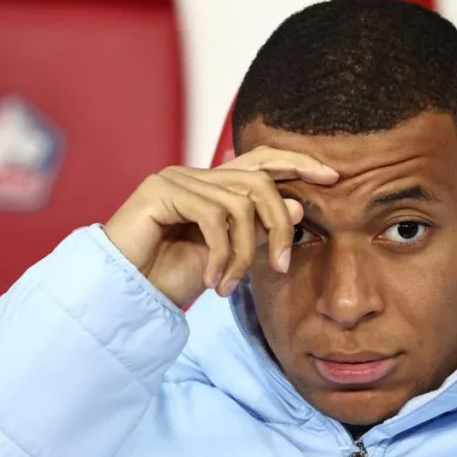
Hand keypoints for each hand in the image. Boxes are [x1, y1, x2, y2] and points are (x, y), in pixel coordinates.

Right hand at [104, 147, 338, 307]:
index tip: (332, 176)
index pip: (261, 161)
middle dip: (279, 225)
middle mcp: (194, 175)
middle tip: (284, 265)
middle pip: (259, 182)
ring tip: (232, 285)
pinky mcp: (161, 191)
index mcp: (211, 186)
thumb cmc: (170, 278)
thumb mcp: (227, 258)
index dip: (297, 162)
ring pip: (239, 205)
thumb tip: (298, 207)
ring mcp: (176, 179)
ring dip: (245, 252)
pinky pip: (213, 217)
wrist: (124, 296)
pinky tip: (215, 281)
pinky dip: (222, 254)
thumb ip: (257, 232)